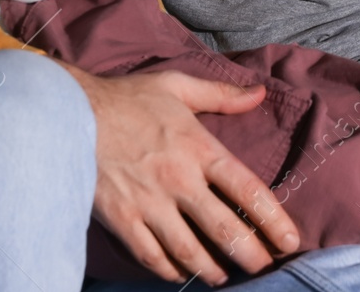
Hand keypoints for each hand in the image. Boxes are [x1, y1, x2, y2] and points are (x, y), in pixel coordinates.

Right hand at [67, 67, 301, 285]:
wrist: (68, 112)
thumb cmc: (126, 98)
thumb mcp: (177, 86)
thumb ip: (221, 95)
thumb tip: (259, 93)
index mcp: (198, 147)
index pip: (248, 190)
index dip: (274, 220)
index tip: (290, 240)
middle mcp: (179, 180)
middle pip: (226, 230)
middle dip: (251, 255)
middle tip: (265, 268)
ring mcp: (149, 203)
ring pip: (191, 251)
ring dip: (213, 270)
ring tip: (225, 277)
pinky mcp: (122, 219)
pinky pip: (152, 255)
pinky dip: (169, 270)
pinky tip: (179, 274)